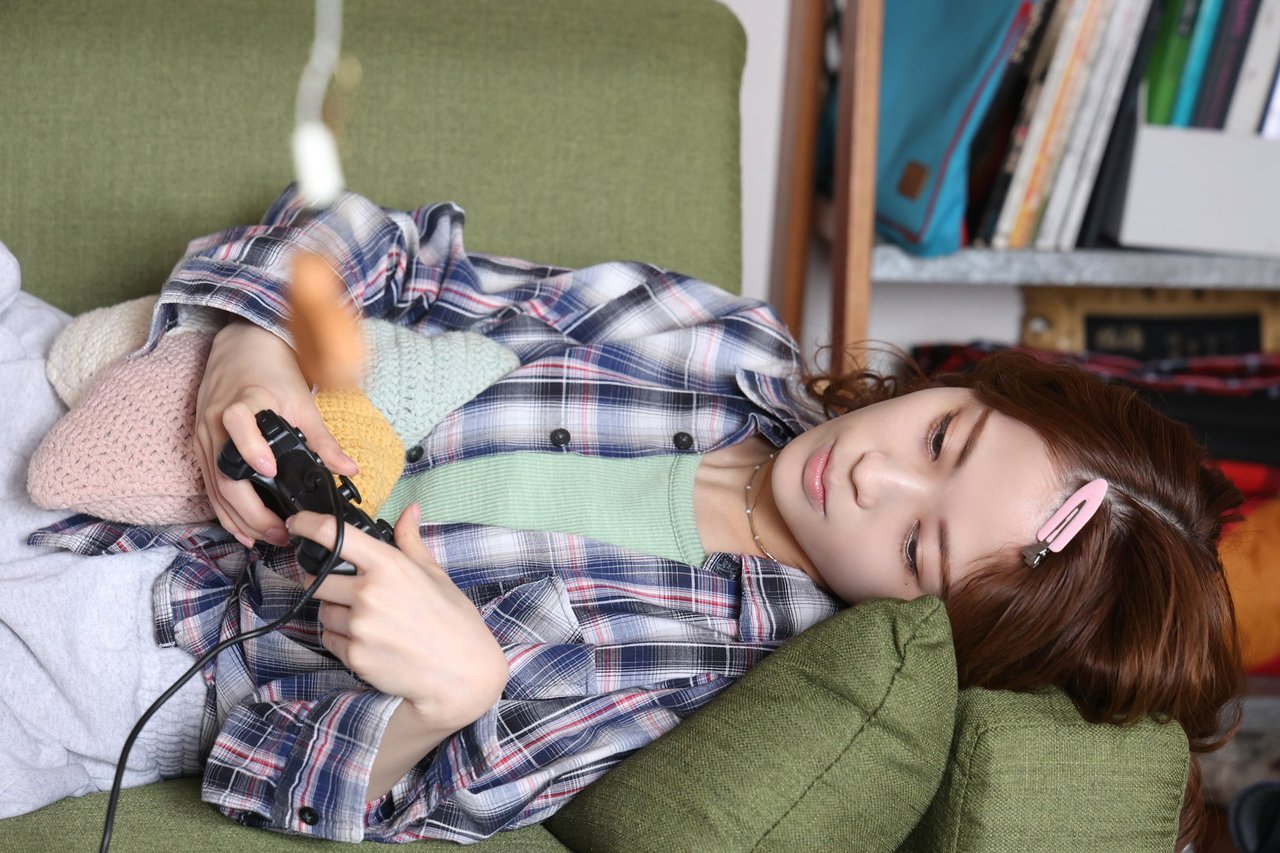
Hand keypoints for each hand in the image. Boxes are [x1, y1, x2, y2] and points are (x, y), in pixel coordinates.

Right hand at [195, 318, 358, 547]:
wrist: (241, 347)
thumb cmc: (271, 372)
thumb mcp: (302, 402)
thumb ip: (323, 439)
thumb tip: (348, 469)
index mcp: (240, 402)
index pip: (238, 423)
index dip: (251, 447)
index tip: (269, 469)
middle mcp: (215, 422)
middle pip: (224, 472)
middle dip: (251, 509)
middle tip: (280, 531)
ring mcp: (203, 436)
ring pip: (214, 486)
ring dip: (238, 517)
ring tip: (267, 538)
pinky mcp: (200, 447)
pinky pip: (209, 485)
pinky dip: (225, 510)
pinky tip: (243, 530)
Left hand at [292, 504, 509, 729]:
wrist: (462, 672)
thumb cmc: (453, 621)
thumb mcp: (435, 575)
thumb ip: (411, 541)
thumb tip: (410, 511)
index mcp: (389, 566)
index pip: (333, 535)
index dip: (307, 524)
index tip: (298, 524)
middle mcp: (369, 593)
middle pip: (316, 578)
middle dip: (326, 582)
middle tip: (351, 591)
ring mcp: (359, 626)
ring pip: (323, 611)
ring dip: (336, 612)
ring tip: (370, 620)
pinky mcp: (354, 656)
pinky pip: (330, 639)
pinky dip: (343, 638)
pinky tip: (371, 641)